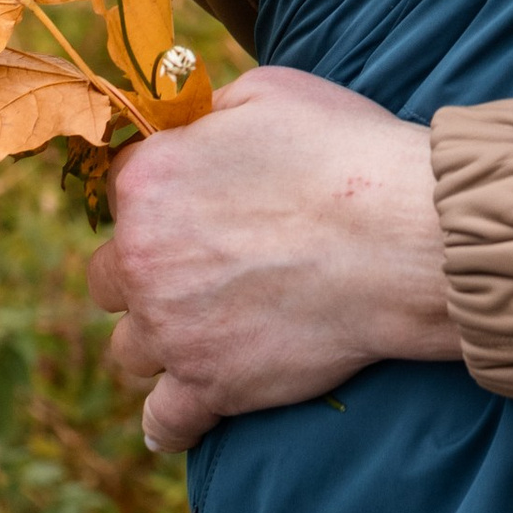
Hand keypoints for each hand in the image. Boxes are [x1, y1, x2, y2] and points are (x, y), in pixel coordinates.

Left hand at [90, 65, 456, 452]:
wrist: (406, 237)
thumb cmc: (346, 155)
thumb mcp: (269, 91)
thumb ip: (208, 113)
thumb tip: (189, 126)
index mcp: (149, 181)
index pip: (119, 190)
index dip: (158, 195)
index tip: (193, 204)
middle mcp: (141, 258)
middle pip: (106, 277)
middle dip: (144, 272)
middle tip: (198, 269)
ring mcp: (172, 329)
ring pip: (129, 349)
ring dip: (159, 339)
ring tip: (202, 332)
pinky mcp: (210, 386)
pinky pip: (164, 420)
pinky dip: (173, 419)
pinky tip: (186, 411)